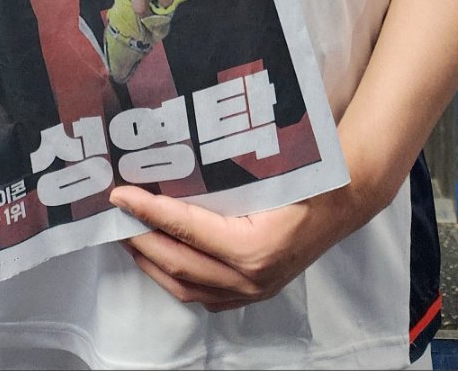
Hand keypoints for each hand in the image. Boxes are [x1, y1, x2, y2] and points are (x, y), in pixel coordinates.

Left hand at [108, 178, 380, 312]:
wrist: (342, 205)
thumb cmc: (306, 180)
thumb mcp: (265, 172)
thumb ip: (218, 175)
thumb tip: (170, 161)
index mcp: (252, 247)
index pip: (185, 228)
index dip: (147, 210)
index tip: (119, 194)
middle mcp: (249, 278)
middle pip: (178, 264)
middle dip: (140, 239)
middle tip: (115, 216)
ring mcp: (252, 292)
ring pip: (186, 288)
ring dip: (152, 263)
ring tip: (129, 235)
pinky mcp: (253, 294)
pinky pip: (204, 296)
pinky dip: (176, 278)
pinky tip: (161, 256)